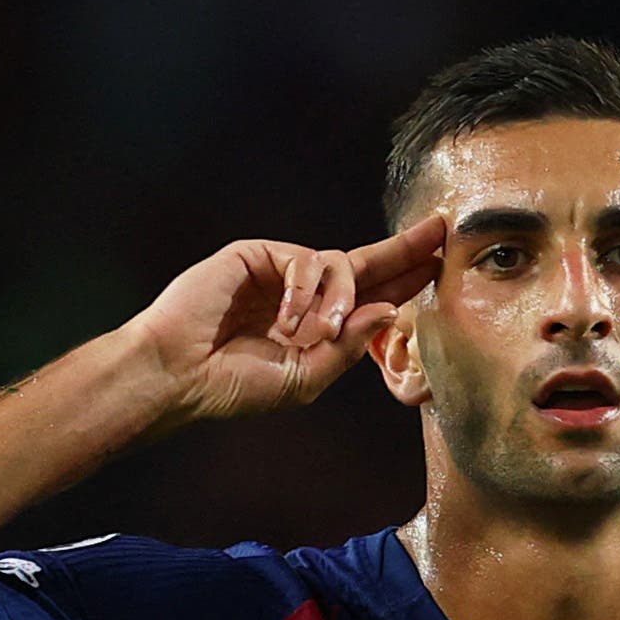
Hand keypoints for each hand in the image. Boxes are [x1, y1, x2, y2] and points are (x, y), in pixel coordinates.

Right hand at [133, 214, 444, 420]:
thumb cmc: (233, 386)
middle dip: (402, 249)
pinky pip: (303, 260)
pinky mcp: (255, 255)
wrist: (178, 375)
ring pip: (337, 265)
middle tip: (439, 233)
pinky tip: (286, 319)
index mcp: (314, 325)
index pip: (369, 295)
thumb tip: (390, 309)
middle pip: (364, 263)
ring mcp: (278, 272)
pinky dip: (304, 290)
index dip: (405, 278)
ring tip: (314, 333)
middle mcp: (301, 294)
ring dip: (336, 301)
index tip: (440, 261)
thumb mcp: (304, 379)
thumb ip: (347, 348)